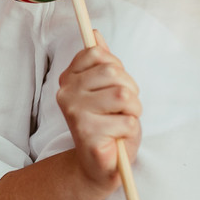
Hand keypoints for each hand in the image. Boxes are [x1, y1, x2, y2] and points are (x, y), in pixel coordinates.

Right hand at [55, 31, 141, 192]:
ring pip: (123, 95)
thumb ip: (101, 63)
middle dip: (130, 91)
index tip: (114, 86)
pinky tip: (117, 138)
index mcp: (69, 78)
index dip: (117, 70)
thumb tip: (95, 33)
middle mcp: (66, 93)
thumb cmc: (107, 125)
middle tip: (123, 108)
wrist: (100, 166)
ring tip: (121, 122)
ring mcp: (75, 113)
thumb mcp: (107, 89)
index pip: (97, 54)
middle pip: (113, 72)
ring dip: (133, 111)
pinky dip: (130, 131)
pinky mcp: (87, 133)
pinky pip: (127, 122)